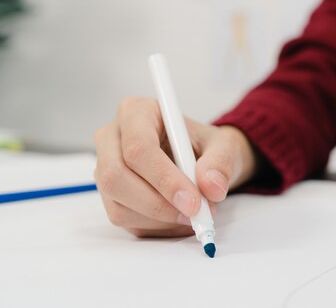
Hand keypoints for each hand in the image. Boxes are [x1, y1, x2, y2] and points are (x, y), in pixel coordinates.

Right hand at [93, 97, 256, 237]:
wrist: (202, 160)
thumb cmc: (207, 146)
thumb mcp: (224, 146)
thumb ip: (220, 162)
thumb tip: (212, 187)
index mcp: (136, 112)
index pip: (138, 148)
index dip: (164, 179)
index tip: (193, 201)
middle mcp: (112, 138)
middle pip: (116, 177)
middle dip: (158, 204)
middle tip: (195, 215)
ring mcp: (106, 169)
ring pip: (118, 205)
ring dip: (160, 219)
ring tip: (194, 215)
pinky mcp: (111, 196)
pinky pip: (126, 220)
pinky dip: (157, 227)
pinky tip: (180, 218)